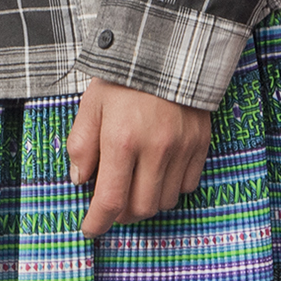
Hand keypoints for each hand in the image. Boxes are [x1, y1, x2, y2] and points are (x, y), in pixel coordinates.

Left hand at [67, 78, 212, 237]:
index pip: (110, 199)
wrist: (167, 51)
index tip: (90, 229)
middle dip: (122, 214)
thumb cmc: (122, 77)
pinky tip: (155, 173)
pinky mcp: (200, 146)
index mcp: (121, 140)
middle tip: (109, 204)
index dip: (98, 221)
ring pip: (165, 201)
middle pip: (140, 208)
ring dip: (145, 202)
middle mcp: (155, 150)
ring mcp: (182, 150)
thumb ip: (81, 144)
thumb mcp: (90, 105)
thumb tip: (79, 180)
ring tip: (131, 185)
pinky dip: (169, 188)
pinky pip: (187, 185)